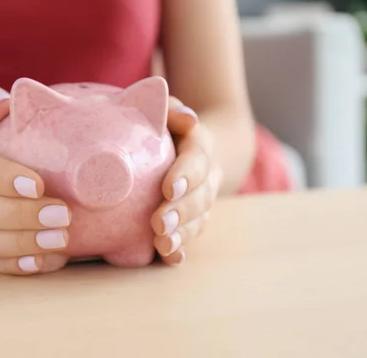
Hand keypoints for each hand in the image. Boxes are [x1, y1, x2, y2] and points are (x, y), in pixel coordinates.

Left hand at [151, 98, 222, 264]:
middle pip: (201, 195)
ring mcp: (203, 199)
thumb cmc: (168, 125)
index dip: (186, 174)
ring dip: (182, 233)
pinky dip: (183, 247)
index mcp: (200, 146)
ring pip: (199, 219)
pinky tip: (170, 258)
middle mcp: (207, 175)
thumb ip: (172, 109)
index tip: (169, 188)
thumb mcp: (168, 110)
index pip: (198, 159)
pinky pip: (192, 234)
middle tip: (159, 223)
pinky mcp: (194, 218)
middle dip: (182, 211)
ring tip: (163, 245)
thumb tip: (187, 118)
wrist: (190, 144)